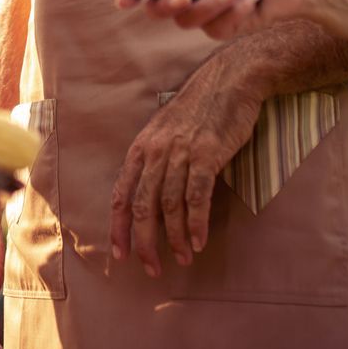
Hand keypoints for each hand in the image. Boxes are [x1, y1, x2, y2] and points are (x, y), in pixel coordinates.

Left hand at [108, 59, 262, 276]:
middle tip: (151, 267)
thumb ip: (157, 160)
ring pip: (169, 206)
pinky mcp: (206, 155)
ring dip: (175, 238)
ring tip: (181, 258)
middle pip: (142, 206)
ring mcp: (180, 153)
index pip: (121, 194)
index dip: (118, 226)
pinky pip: (197, 197)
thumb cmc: (200, 109)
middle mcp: (155, 152)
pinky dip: (197, 223)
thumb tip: (150, 194)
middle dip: (143, 242)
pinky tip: (198, 242)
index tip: (120, 253)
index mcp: (142, 148)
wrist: (229, 80)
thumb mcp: (166, 131)